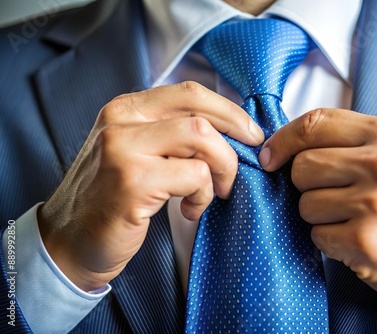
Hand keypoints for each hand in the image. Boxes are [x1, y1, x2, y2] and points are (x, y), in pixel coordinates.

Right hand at [38, 82, 263, 290]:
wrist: (69, 241)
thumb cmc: (111, 199)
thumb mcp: (137, 153)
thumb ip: (172, 135)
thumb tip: (230, 130)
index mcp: (125, 109)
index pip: (190, 92)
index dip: (229, 111)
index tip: (250, 134)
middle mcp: (121, 121)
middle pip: (200, 111)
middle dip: (234, 138)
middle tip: (239, 168)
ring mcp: (124, 149)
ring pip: (202, 139)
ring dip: (221, 170)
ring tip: (212, 193)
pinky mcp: (132, 182)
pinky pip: (195, 176)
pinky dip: (204, 195)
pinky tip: (189, 210)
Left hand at [258, 108, 376, 308]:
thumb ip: (348, 142)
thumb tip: (286, 144)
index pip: (314, 122)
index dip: (283, 139)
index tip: (270, 156)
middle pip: (302, 166)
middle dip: (305, 185)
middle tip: (333, 196)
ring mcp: (374, 204)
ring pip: (305, 204)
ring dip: (318, 216)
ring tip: (350, 219)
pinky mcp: (365, 241)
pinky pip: (316, 235)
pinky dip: (328, 241)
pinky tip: (354, 240)